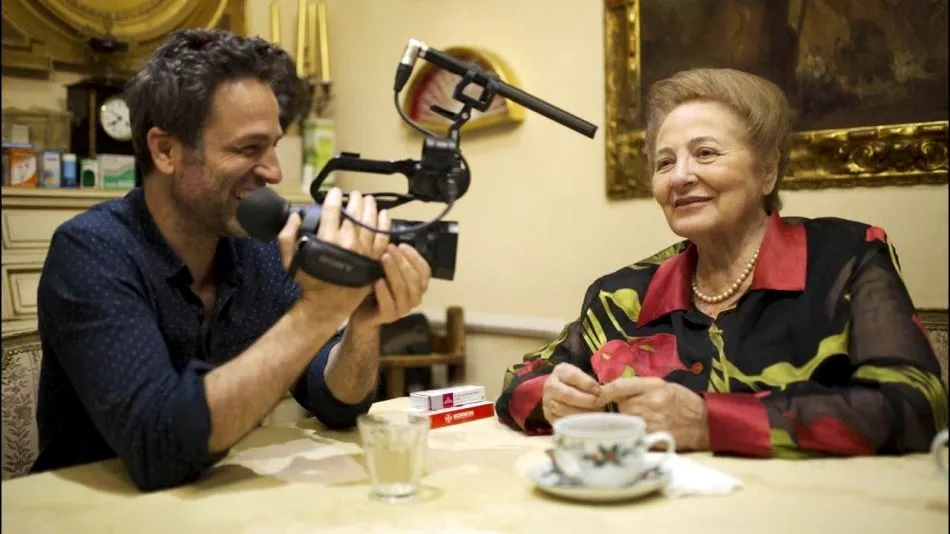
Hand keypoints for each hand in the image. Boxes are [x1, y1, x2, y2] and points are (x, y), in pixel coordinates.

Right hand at [277, 188, 389, 320]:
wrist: (327, 305)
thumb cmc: (309, 282)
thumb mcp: (290, 260)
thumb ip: (287, 236)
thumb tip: (294, 217)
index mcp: (327, 240)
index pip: (332, 212)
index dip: (334, 199)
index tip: (335, 192)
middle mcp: (347, 243)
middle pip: (354, 215)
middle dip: (354, 201)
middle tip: (354, 195)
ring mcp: (363, 252)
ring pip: (370, 223)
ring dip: (370, 208)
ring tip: (368, 200)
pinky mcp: (374, 260)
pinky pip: (383, 239)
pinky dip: (384, 225)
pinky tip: (384, 215)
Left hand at [350, 244, 431, 328]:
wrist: (361, 312)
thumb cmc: (376, 288)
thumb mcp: (387, 272)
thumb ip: (395, 261)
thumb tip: (395, 242)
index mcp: (418, 286)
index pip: (425, 271)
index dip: (415, 257)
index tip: (401, 245)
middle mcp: (414, 298)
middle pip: (414, 279)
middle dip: (402, 261)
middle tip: (389, 249)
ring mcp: (402, 309)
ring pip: (403, 290)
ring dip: (394, 272)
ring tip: (383, 259)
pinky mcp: (389, 317)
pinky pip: (389, 304)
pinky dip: (384, 291)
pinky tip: (377, 281)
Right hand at [542, 363, 604, 422]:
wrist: (561, 393)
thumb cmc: (577, 384)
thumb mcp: (582, 377)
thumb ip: (590, 383)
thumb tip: (603, 395)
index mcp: (560, 371)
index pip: (573, 376)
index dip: (588, 384)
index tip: (600, 392)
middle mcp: (550, 385)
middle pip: (567, 394)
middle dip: (586, 401)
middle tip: (599, 405)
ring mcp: (547, 400)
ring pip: (563, 409)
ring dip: (581, 413)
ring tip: (594, 414)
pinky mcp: (548, 415)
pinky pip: (560, 420)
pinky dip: (574, 423)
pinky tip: (585, 422)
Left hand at [599, 377, 708, 450]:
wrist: (703, 422)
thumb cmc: (682, 401)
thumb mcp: (663, 385)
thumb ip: (639, 387)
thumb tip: (612, 391)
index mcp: (653, 385)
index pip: (619, 386)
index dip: (605, 392)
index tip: (598, 397)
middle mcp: (651, 402)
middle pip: (621, 406)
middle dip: (624, 408)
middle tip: (636, 410)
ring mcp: (652, 421)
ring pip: (626, 420)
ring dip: (628, 421)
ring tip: (643, 420)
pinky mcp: (654, 437)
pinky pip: (634, 434)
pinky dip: (634, 434)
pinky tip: (644, 432)